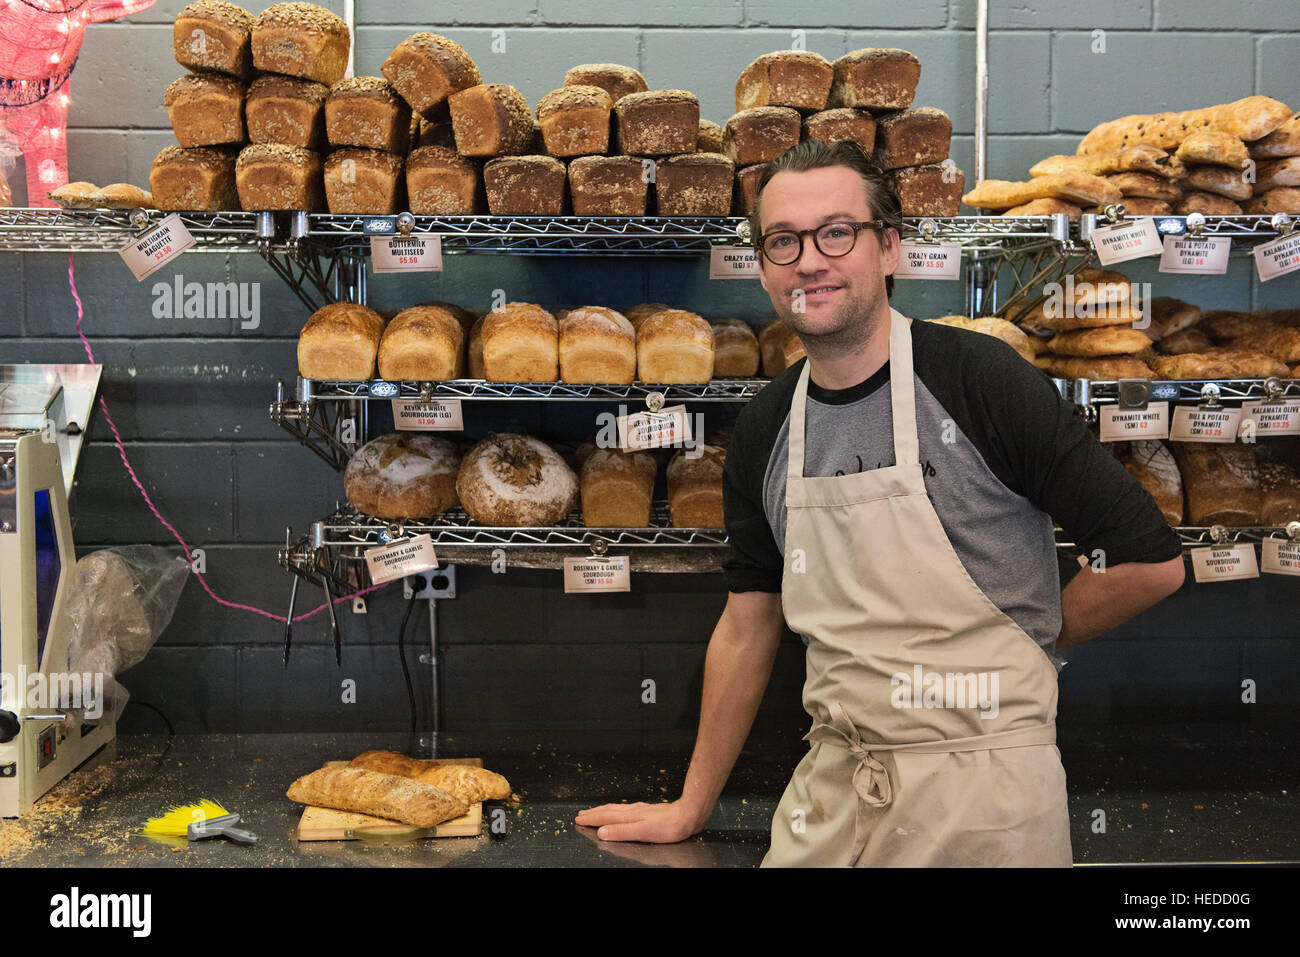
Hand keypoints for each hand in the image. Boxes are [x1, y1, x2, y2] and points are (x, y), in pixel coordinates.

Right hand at [574, 800, 704, 843]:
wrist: (688, 815)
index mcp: (629, 816)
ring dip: (603, 810)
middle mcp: (633, 810)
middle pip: (608, 811)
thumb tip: (601, 832)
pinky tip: (620, 811)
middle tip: (580, 814)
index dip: (591, 819)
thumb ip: (622, 832)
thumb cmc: (669, 826)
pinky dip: (615, 810)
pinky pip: (625, 809)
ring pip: (616, 808)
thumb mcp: (643, 832)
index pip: (605, 817)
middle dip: (593, 813)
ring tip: (594, 811)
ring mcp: (640, 810)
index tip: (579, 820)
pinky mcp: (648, 811)